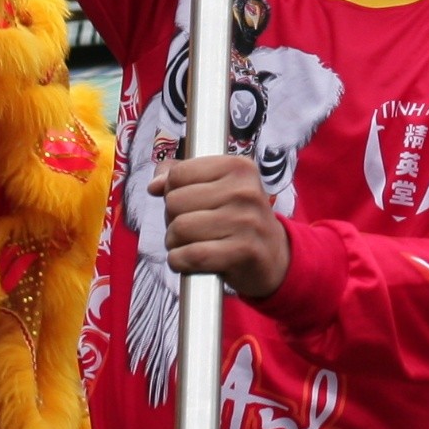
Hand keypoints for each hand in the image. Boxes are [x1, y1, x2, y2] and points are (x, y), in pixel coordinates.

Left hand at [152, 150, 291, 297]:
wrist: (274, 256)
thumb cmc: (238, 219)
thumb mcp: (219, 188)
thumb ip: (183, 177)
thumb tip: (154, 185)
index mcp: (239, 167)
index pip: (179, 174)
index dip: (173, 192)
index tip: (190, 204)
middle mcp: (245, 190)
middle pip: (175, 202)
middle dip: (173, 219)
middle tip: (193, 228)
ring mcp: (246, 221)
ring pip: (179, 228)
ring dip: (175, 243)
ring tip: (192, 244)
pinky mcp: (243, 251)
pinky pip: (191, 255)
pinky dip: (180, 262)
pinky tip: (189, 261)